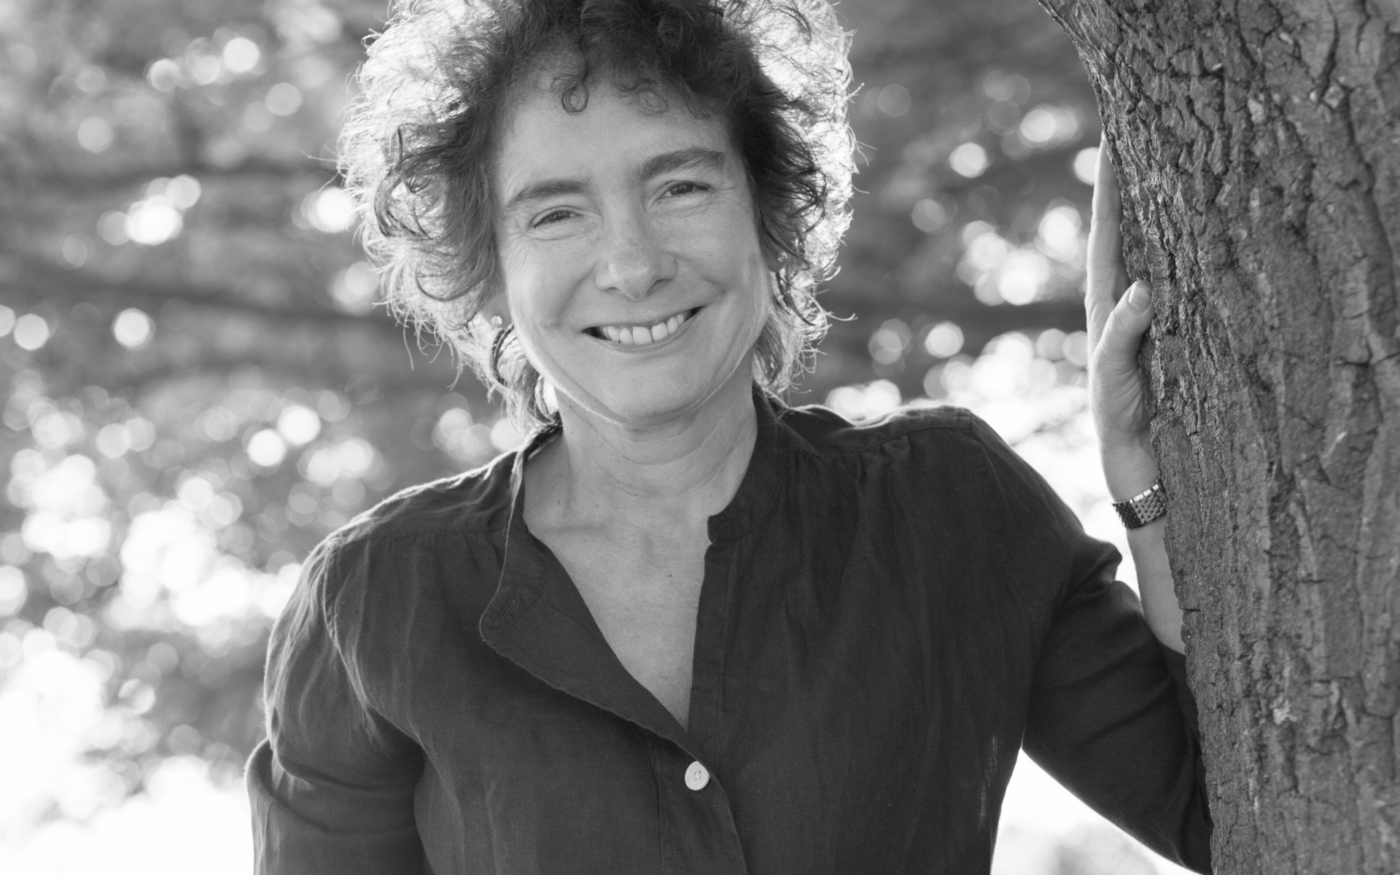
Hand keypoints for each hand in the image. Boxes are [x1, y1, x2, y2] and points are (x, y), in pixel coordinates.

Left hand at [1086, 146, 1157, 500]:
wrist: (1135, 455)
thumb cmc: (1118, 413)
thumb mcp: (1117, 372)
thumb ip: (1126, 332)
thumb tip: (1146, 286)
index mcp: (1105, 301)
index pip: (1107, 233)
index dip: (1108, 188)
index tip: (1110, 139)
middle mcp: (1124, 297)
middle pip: (1127, 228)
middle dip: (1129, 183)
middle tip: (1136, 130)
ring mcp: (1146, 309)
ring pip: (1151, 245)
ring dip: (1155, 207)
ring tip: (1163, 160)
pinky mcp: (1169, 326)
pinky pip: (1176, 274)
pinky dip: (1181, 246)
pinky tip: (1194, 224)